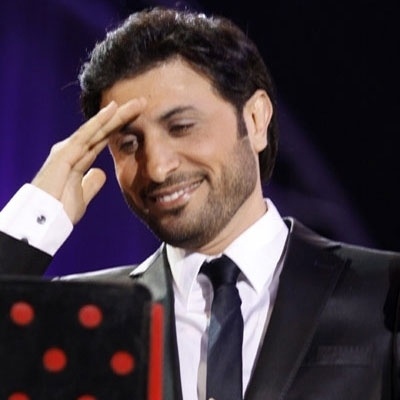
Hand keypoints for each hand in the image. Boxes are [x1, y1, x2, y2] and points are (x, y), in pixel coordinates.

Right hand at [31, 99, 144, 223]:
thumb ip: (91, 183)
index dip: (120, 128)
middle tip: (141, 103)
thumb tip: (100, 172)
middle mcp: (73, 151)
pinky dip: (99, 121)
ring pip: (97, 128)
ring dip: (116, 115)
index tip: (138, 119)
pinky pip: (85, 134)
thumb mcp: (82, 195)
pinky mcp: (64, 153)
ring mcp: (68, 150)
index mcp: (79, 160)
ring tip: (135, 103)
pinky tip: (113, 110)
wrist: (43, 222)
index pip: (103, 139)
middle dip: (122, 117)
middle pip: (103, 130)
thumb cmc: (59, 210)